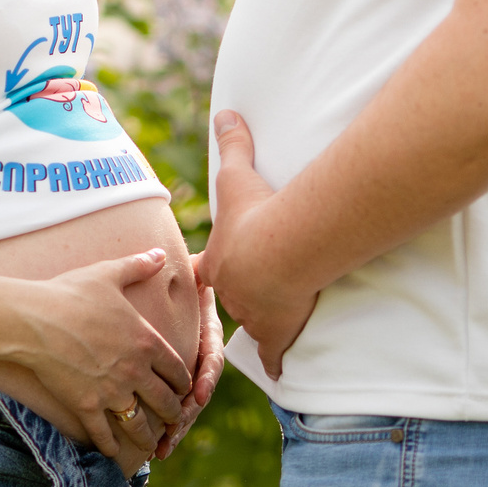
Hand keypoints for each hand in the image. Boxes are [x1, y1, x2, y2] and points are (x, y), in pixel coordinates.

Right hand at [16, 248, 191, 471]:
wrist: (32, 320)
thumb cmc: (70, 293)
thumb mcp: (108, 274)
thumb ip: (138, 266)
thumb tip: (159, 252)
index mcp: (146, 341)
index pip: (178, 370)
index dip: (184, 383)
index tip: (183, 389)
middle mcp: (135, 370)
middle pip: (165, 401)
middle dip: (172, 413)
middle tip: (173, 419)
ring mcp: (111, 391)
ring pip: (139, 424)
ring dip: (147, 436)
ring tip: (150, 443)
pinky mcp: (86, 406)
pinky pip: (104, 434)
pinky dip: (111, 447)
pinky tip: (113, 452)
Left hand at [156, 286, 223, 459]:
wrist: (179, 279)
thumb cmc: (185, 274)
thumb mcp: (198, 270)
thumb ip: (203, 270)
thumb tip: (201, 264)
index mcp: (209, 332)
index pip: (212, 358)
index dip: (206, 376)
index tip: (198, 393)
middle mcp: (201, 355)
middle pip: (199, 391)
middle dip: (187, 413)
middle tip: (174, 430)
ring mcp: (189, 371)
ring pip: (187, 406)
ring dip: (177, 427)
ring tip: (163, 447)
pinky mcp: (174, 382)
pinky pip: (174, 408)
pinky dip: (166, 428)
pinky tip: (156, 448)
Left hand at [196, 110, 319, 379]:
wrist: (281, 250)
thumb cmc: (256, 213)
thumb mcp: (237, 175)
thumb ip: (232, 145)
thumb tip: (225, 113)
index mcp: (219, 261)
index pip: (206, 269)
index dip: (208, 269)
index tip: (207, 274)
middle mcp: (232, 292)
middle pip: (231, 298)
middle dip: (241, 293)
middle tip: (253, 289)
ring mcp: (254, 315)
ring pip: (253, 322)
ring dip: (262, 319)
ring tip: (272, 319)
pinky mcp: (277, 332)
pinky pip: (276, 353)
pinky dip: (279, 361)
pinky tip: (281, 373)